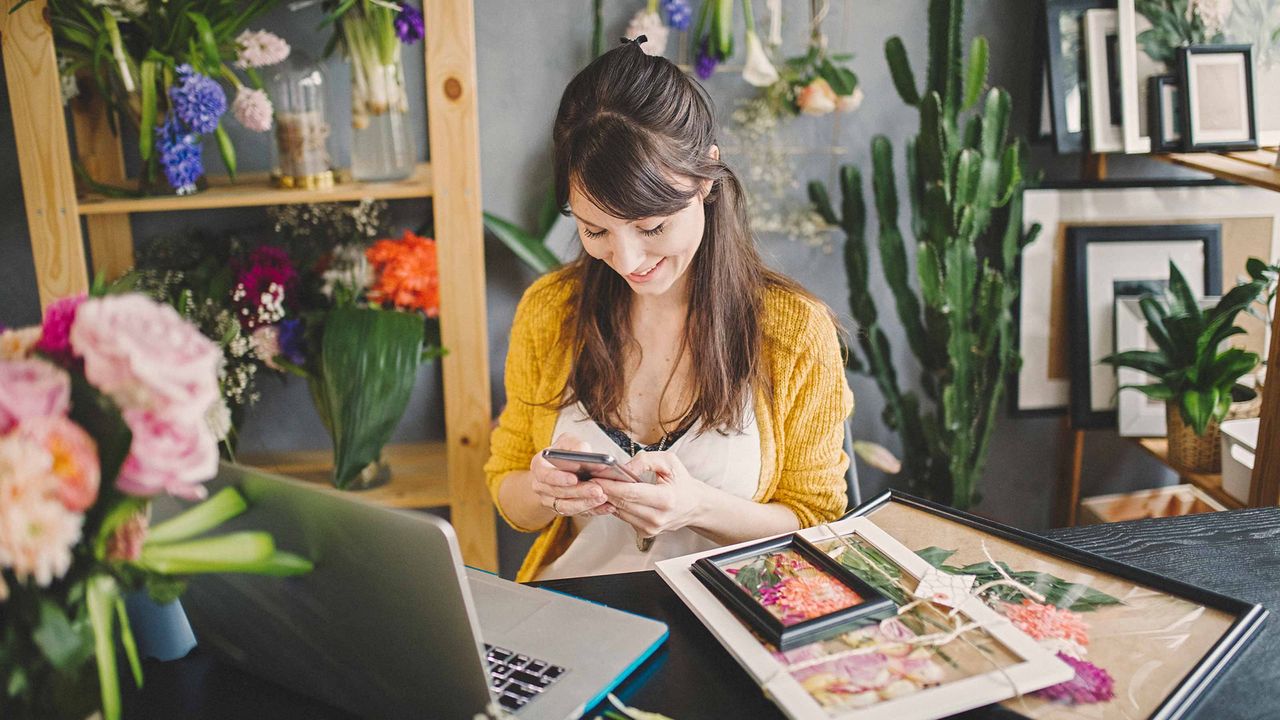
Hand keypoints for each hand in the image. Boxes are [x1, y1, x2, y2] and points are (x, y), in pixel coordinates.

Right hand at [529, 433, 613, 517]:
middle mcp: (540, 486)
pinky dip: (593, 510)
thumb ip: (576, 445)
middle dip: (579, 492)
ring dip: (586, 504)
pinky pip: (577, 513)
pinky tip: (607, 506)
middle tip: (597, 489)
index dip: (559, 478)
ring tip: (603, 497)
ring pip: (566, 507)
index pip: (545, 475)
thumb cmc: (566, 452)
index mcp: (539, 467)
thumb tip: (584, 452)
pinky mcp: (562, 510)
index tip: (574, 479)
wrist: (562, 467)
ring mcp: (549, 501)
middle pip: (559, 493)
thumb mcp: (569, 442)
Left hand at [593, 450, 707, 538]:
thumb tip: (624, 467)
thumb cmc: (682, 483)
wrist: (694, 506)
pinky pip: (623, 517)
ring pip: (619, 512)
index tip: (596, 478)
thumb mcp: (669, 462)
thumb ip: (645, 460)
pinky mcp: (645, 533)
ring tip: (598, 486)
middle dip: (603, 491)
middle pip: (621, 503)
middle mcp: (658, 517)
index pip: (631, 493)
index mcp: (666, 499)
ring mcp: (651, 528)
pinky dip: (615, 506)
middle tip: (589, 479)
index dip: (611, 485)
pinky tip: (612, 495)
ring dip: (606, 499)